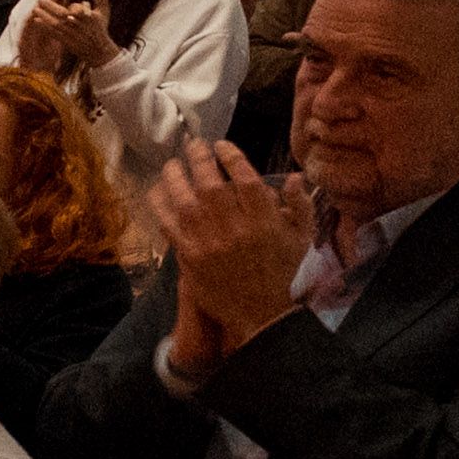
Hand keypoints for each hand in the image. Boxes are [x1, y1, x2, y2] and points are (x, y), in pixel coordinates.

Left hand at [19, 0, 121, 80]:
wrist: (98, 50)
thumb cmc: (99, 27)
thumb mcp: (104, 12)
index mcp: (89, 18)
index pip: (78, 10)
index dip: (74, 6)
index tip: (68, 2)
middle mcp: (79, 26)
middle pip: (63, 16)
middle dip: (51, 7)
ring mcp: (71, 34)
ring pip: (56, 24)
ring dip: (45, 16)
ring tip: (35, 9)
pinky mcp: (65, 41)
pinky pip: (53, 33)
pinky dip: (45, 27)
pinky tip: (36, 20)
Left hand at [153, 139, 318, 374]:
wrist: (263, 314)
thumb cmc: (285, 274)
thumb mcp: (302, 238)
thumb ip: (299, 206)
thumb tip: (293, 177)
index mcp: (265, 221)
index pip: (246, 179)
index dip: (231, 157)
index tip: (221, 145)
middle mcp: (235, 228)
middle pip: (211, 185)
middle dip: (200, 160)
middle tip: (193, 145)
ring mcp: (209, 243)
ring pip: (186, 201)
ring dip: (176, 177)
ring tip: (171, 163)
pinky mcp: (190, 257)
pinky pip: (169, 224)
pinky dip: (160, 205)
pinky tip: (156, 191)